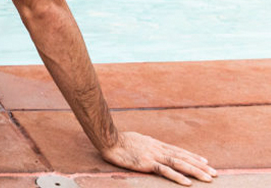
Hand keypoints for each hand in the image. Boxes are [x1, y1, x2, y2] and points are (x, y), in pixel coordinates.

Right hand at [101, 131, 216, 184]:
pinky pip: (165, 171)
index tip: (205, 162)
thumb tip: (151, 147)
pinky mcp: (147, 163)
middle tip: (215, 173)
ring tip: (209, 178)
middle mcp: (158, 148)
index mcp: (156, 144)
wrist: (109, 140)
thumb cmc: (120, 140)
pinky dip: (177, 176)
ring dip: (195, 171)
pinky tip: (188, 183)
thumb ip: (147, 145)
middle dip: (200, 165)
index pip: (179, 151)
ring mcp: (154, 155)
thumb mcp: (137, 140)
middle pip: (183, 157)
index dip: (193, 157)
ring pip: (179, 164)